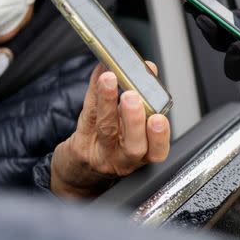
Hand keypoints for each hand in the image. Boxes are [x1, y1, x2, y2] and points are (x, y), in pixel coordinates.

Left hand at [51, 63, 170, 198]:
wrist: (79, 171)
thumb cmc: (113, 147)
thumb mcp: (133, 132)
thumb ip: (144, 104)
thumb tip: (148, 69)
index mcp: (144, 156)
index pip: (157, 151)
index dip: (160, 136)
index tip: (159, 118)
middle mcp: (124, 159)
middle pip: (133, 146)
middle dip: (134, 120)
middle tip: (132, 98)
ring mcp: (101, 152)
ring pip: (107, 129)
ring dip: (108, 101)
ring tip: (109, 78)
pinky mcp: (80, 143)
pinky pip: (87, 115)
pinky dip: (93, 91)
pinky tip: (98, 74)